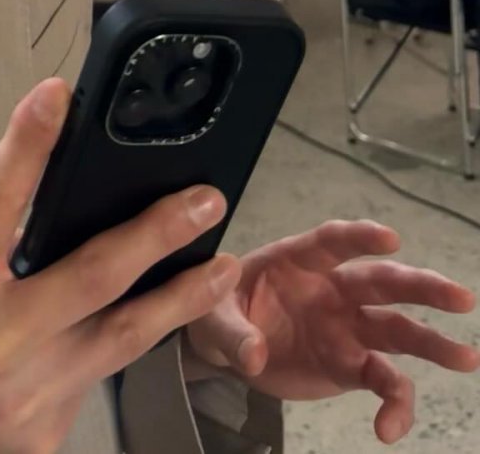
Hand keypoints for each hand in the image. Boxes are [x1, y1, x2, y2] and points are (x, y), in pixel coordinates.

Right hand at [0, 77, 241, 453]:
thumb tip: (32, 212)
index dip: (29, 140)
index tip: (57, 96)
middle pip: (93, 274)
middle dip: (156, 232)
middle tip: (201, 200)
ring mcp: (22, 393)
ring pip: (121, 337)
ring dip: (178, 299)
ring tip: (219, 267)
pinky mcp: (41, 433)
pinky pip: (94, 379)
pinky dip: (121, 346)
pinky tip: (151, 324)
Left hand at [183, 219, 479, 443]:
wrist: (225, 344)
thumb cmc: (222, 308)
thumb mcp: (212, 312)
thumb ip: (232, 331)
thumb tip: (253, 352)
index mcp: (298, 260)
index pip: (333, 242)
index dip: (360, 238)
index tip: (389, 238)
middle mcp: (333, 289)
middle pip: (382, 282)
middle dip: (421, 287)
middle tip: (460, 296)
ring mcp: (347, 327)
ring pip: (398, 331)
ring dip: (432, 343)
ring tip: (467, 357)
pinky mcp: (351, 365)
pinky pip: (383, 383)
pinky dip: (394, 405)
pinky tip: (389, 429)